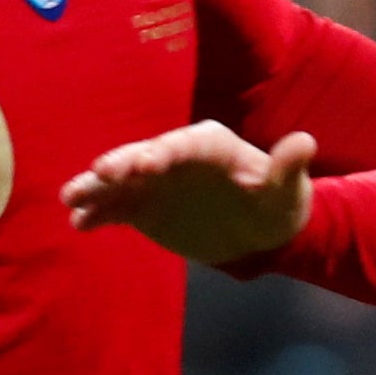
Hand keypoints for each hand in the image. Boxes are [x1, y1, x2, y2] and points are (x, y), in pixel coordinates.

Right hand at [64, 121, 317, 261]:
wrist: (258, 231)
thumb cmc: (277, 204)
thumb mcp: (287, 191)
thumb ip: (288, 168)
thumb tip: (305, 142)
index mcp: (208, 145)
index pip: (183, 145)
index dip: (164, 152)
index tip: (147, 165)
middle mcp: (174, 156)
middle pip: (143, 155)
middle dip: (122, 163)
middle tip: (101, 173)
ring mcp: (155, 180)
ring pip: (121, 180)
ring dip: (96, 187)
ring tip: (70, 198)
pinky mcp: (144, 206)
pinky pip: (116, 207)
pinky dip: (97, 212)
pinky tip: (77, 222)